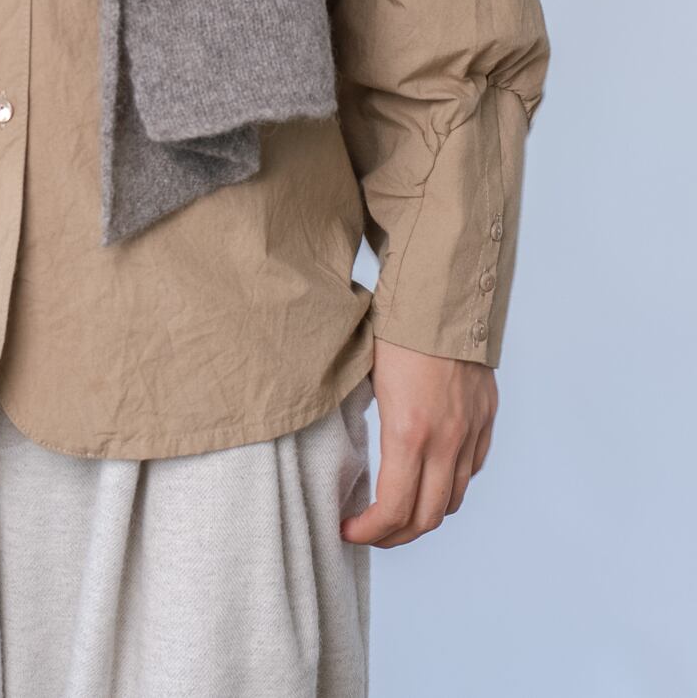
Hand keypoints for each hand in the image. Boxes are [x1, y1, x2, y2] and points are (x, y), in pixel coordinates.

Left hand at [340, 337, 497, 547]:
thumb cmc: (394, 328)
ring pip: (453, 498)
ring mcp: (470, 431)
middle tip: (368, 532)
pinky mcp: (486, 418)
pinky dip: (451, 483)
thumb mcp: (364, 375)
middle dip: (394, 536)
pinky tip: (430, 477)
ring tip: (397, 512)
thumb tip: (343, 449)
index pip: (393, 509)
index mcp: (408, 432)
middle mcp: (445, 441)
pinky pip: (472, 468)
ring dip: (424, 514)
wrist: (443, 293)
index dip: (368, 531)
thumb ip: (362, 420)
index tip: (346, 530)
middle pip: (427, 517)